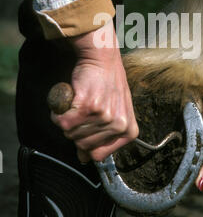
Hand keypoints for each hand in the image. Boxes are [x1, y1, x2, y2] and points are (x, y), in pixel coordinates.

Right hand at [51, 20, 138, 162]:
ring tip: (80, 100)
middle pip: (82, 145)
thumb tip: (84, 158)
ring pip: (70, 133)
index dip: (87, 142)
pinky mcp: (87, 107)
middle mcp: (119, 126)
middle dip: (77, 129)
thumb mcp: (114, 111)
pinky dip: (59, 111)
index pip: (99, 155)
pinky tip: (71, 97)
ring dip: (67, 118)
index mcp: (129, 131)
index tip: (88, 125)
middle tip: (84, 108)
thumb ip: (101, 136)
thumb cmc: (108, 83)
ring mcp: (104, 117)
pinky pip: (61, 121)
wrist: (103, 58)